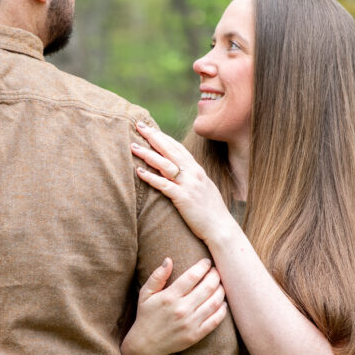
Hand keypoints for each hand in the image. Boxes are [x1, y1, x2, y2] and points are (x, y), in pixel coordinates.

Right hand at [122, 255, 227, 354]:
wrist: (146, 345)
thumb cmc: (146, 315)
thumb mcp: (145, 294)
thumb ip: (157, 276)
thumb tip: (169, 259)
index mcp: (169, 297)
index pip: (192, 276)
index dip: (202, 267)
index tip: (207, 262)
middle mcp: (181, 309)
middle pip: (207, 287)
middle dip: (215, 276)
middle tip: (216, 271)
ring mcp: (190, 323)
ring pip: (214, 302)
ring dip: (221, 291)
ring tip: (220, 285)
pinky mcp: (196, 335)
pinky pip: (215, 320)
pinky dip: (222, 310)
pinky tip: (222, 303)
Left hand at [131, 123, 230, 243]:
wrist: (221, 228)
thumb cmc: (211, 212)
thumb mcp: (203, 189)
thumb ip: (191, 179)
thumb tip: (179, 174)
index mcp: (197, 170)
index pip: (178, 148)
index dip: (163, 136)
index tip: (149, 128)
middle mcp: (193, 174)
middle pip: (170, 150)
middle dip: (154, 137)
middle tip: (138, 126)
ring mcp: (189, 185)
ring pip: (165, 164)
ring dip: (148, 154)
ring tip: (133, 146)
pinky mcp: (183, 198)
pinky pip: (164, 185)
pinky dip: (151, 177)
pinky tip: (139, 171)